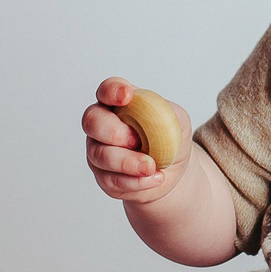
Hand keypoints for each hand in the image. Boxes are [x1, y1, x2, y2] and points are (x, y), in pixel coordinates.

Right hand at [83, 77, 188, 205]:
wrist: (172, 170)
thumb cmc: (170, 138)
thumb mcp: (178, 122)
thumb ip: (169, 114)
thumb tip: (158, 115)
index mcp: (118, 103)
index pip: (107, 90)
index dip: (112, 91)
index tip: (126, 96)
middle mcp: (102, 125)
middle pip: (92, 121)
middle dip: (114, 131)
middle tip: (136, 141)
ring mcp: (99, 151)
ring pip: (101, 155)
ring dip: (128, 162)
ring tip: (152, 166)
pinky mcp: (104, 177)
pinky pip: (112, 180)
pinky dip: (136, 181)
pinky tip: (155, 178)